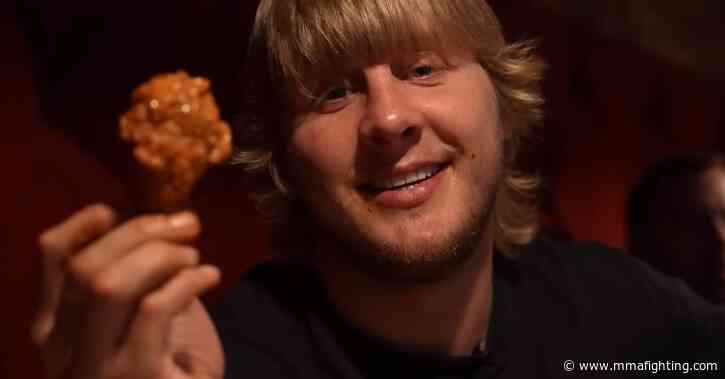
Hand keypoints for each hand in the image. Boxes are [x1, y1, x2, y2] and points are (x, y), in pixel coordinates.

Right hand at [31, 204, 223, 378]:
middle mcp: (62, 349)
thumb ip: (132, 285)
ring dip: (161, 256)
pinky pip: (155, 309)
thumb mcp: (137, 325)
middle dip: (140, 232)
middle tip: (186, 224)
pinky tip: (210, 276)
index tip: (118, 210)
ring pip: (110, 284)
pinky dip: (187, 281)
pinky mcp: (134, 377)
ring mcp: (94, 368)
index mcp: (56, 330)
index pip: (51, 260)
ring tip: (194, 257)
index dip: (82, 224)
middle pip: (86, 266)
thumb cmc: (160, 375)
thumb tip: (155, 230)